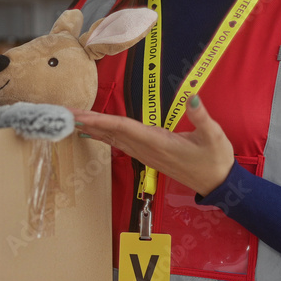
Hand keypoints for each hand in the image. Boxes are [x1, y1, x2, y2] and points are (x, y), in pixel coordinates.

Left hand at [73, 95, 234, 196]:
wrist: (217, 184)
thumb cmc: (216, 160)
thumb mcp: (214, 137)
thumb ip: (202, 117)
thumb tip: (193, 96)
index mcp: (159, 143)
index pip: (124, 128)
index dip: (101, 120)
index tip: (80, 116)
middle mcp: (147, 149)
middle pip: (111, 132)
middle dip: (86, 122)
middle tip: (63, 112)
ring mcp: (146, 153)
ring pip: (113, 138)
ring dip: (91, 127)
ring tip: (71, 118)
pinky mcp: (149, 154)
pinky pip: (120, 142)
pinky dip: (104, 133)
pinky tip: (93, 129)